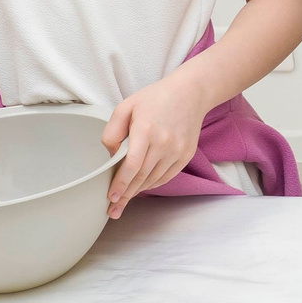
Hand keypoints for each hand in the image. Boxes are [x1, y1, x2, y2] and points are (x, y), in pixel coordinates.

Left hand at [101, 78, 208, 216]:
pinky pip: (166, 176)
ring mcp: (177, 150)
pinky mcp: (186, 155)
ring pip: (154, 179)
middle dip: (125, 195)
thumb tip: (110, 156)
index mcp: (146, 130)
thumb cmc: (156, 98)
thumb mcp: (126, 106)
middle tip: (113, 209)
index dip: (120, 184)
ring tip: (124, 199)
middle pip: (141, 177)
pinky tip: (142, 186)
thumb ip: (112, 131)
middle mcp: (164, 143)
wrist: (191, 93)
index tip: (111, 197)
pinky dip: (153, 184)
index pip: (132, 165)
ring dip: (138, 191)